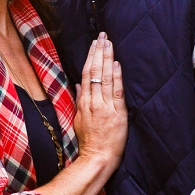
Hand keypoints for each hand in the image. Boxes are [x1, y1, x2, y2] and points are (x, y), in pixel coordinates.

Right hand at [73, 33, 126, 166]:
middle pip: (94, 72)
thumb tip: (78, 85)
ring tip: (109, 43)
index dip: (90, 57)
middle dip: (99, 52)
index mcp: (83, 102)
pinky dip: (116, 77)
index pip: (86, 74)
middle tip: (103, 36)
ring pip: (104, 78)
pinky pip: (116, 92)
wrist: (97, 158)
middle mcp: (93, 102)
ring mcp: (104, 107)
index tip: (95, 43)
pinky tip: (116, 64)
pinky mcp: (117, 114)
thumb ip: (79, 100)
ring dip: (107, 59)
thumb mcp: (78, 119)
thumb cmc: (89, 142)